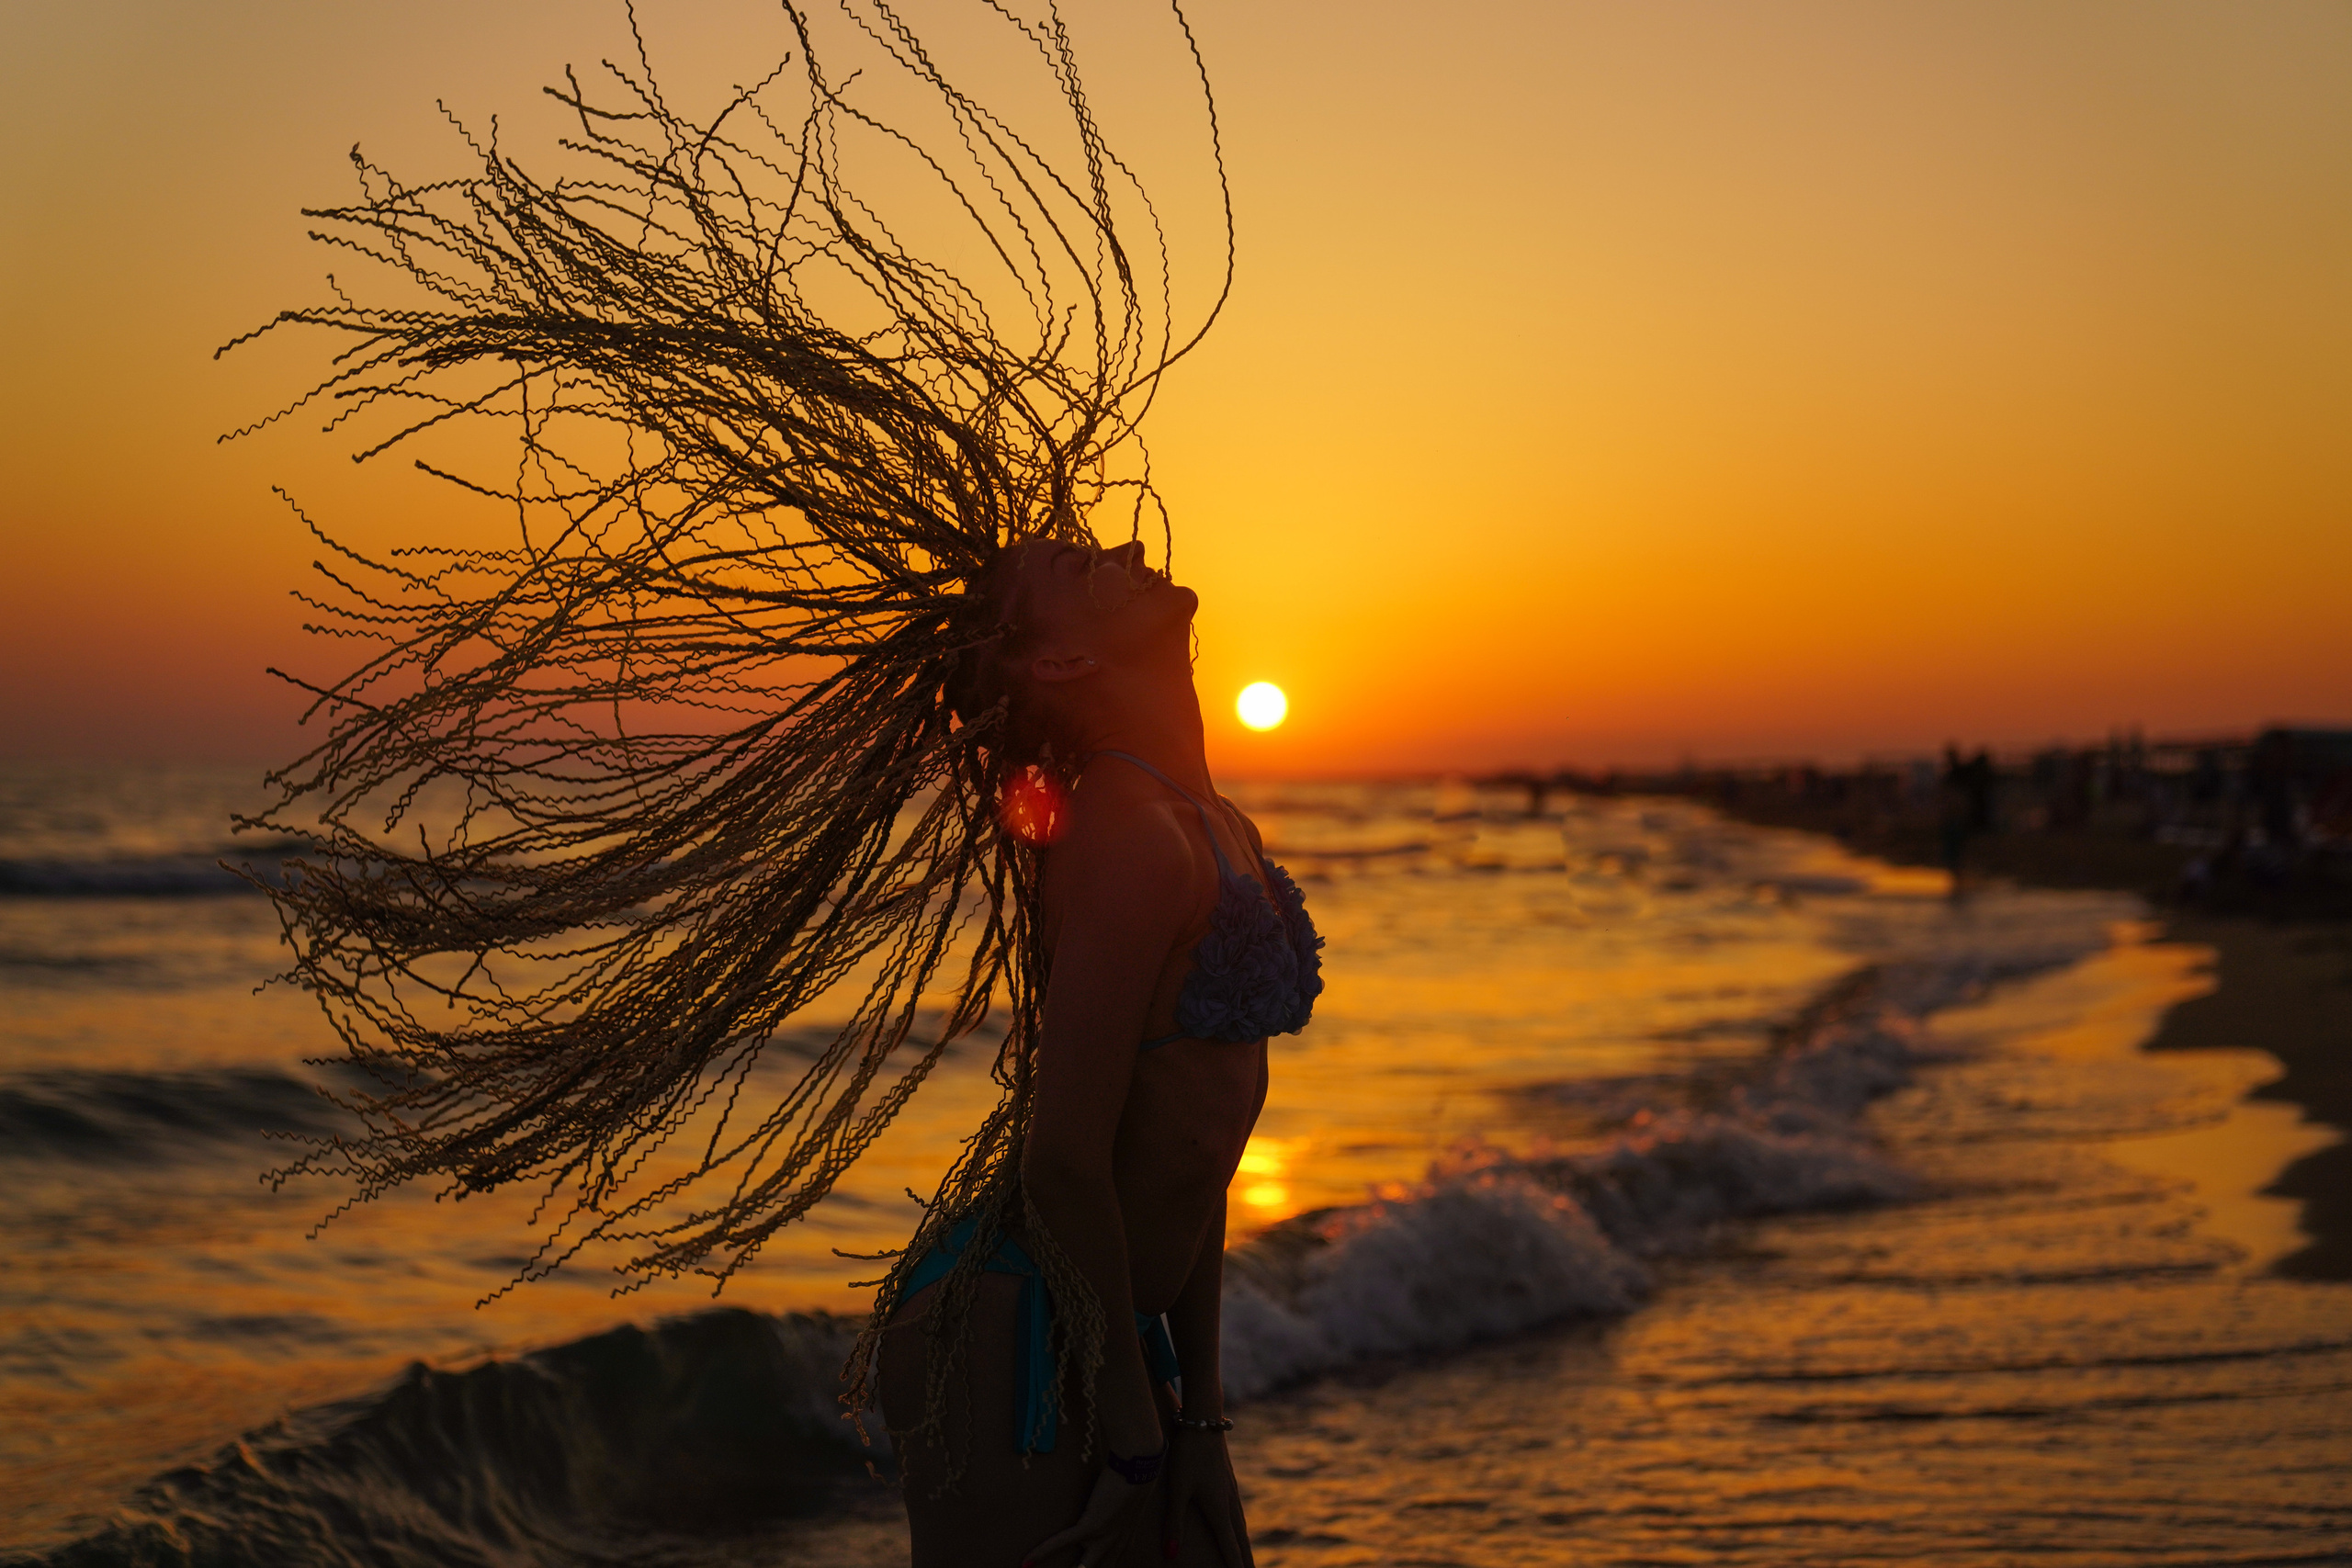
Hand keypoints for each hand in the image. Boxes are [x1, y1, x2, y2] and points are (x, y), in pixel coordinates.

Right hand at [1024, 1450, 1161, 1567]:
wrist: (1138, 1467)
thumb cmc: (1137, 1477)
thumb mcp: (1133, 1500)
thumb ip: (1124, 1510)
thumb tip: (1114, 1501)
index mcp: (1126, 1539)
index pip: (1112, 1564)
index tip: (1087, 1567)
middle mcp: (1115, 1544)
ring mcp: (1103, 1538)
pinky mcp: (1091, 1525)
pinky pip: (1063, 1542)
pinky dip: (1043, 1551)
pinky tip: (1029, 1560)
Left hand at [1160, 1427, 1249, 1564]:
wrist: (1203, 1421)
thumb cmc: (1187, 1455)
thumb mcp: (1177, 1489)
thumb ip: (1173, 1523)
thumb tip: (1171, 1555)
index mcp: (1218, 1509)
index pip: (1229, 1547)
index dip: (1235, 1567)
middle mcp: (1228, 1502)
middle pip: (1239, 1539)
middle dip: (1245, 1560)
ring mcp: (1230, 1489)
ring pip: (1239, 1525)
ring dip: (1243, 1544)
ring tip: (1246, 1558)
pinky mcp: (1227, 1479)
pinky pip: (1236, 1511)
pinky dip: (1238, 1527)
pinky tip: (1235, 1524)